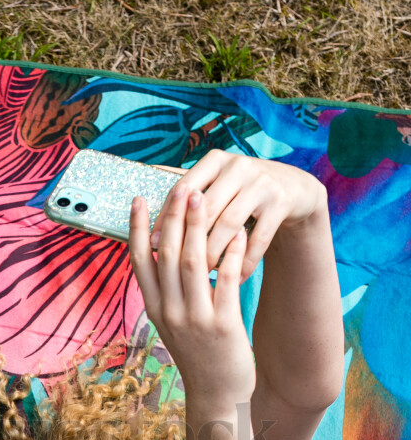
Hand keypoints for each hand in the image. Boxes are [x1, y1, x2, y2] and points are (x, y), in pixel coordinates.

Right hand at [129, 186, 255, 407]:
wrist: (216, 396)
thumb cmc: (197, 356)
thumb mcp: (172, 325)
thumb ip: (165, 293)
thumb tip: (160, 255)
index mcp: (155, 310)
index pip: (139, 261)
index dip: (138, 228)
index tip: (139, 199)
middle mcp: (170, 313)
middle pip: (167, 255)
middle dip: (173, 217)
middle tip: (180, 186)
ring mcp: (195, 320)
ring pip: (193, 264)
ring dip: (199, 226)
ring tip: (205, 198)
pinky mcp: (223, 327)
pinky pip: (226, 283)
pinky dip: (231, 255)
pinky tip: (239, 233)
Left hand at [150, 150, 326, 283]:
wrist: (294, 189)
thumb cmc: (242, 196)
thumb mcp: (218, 188)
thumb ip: (188, 201)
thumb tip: (145, 228)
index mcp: (214, 161)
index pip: (182, 189)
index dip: (166, 218)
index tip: (152, 245)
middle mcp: (238, 165)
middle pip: (204, 209)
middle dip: (189, 242)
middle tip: (175, 270)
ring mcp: (261, 182)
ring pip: (229, 225)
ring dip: (215, 254)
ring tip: (203, 278)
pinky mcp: (281, 201)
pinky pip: (258, 239)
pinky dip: (246, 262)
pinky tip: (237, 279)